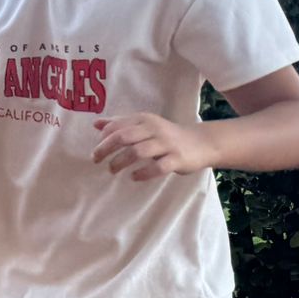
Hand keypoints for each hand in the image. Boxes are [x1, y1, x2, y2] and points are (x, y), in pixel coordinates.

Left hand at [91, 114, 213, 180]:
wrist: (202, 142)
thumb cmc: (166, 136)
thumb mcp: (145, 125)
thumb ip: (122, 124)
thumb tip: (96, 123)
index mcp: (145, 120)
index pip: (118, 126)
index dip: (104, 137)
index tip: (97, 148)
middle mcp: (155, 129)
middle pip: (124, 137)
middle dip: (106, 149)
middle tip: (96, 159)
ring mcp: (166, 144)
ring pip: (138, 152)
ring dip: (120, 162)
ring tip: (112, 170)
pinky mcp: (177, 159)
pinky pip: (158, 167)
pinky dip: (143, 173)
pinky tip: (134, 177)